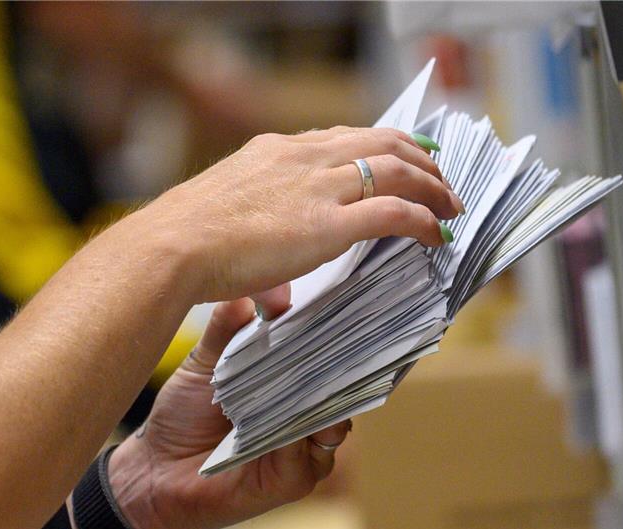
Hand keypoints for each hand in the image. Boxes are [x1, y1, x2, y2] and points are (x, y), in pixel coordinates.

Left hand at [107, 298, 350, 528]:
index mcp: (292, 388)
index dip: (332, 336)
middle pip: (337, 387)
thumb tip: (246, 293)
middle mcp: (305, 419)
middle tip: (336, 332)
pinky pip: (308, 452)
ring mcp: (304, 451)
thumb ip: (227, 329)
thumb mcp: (205, 364)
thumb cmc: (182, 416)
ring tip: (315, 370)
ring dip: (321, 397)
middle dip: (336, 362)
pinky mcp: (294, 480)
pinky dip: (300, 431)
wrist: (153, 472)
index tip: (335, 306)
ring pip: (331, 419)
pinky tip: (289, 412)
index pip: (326, 359)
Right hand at [123, 126, 461, 304]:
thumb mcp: (227, 216)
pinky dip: (424, 220)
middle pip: (383, 142)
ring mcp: (319, 187)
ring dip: (432, 188)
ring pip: (398, 170)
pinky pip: (394, 212)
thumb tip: (271, 299)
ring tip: (451, 207)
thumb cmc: (186, 239)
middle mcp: (304, 156)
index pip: (345, 136)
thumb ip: (257, 242)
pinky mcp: (328, 223)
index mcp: (278, 149)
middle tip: (441, 181)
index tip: (403, 158)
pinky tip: (438, 235)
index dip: (382, 146)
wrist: (171, 246)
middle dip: (421, 160)